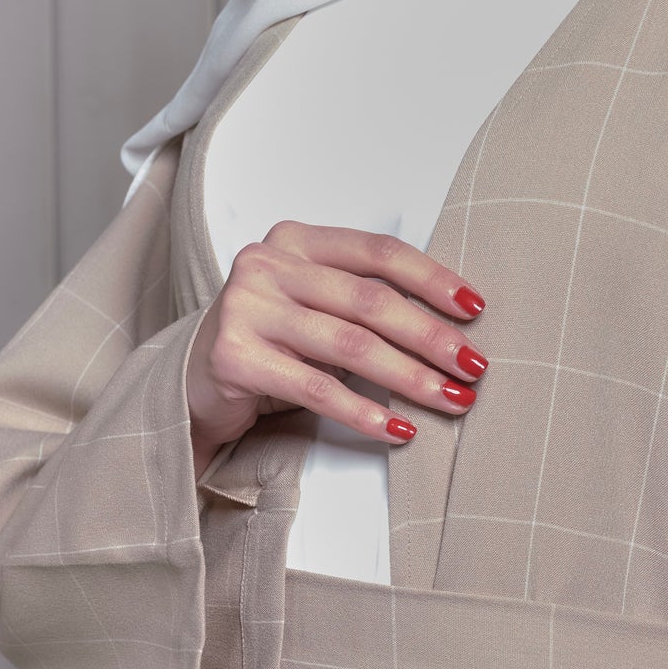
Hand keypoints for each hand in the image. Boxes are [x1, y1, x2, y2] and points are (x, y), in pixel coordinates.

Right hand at [185, 221, 486, 477]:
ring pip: (350, 346)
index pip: (378, 252)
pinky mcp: (234, 358)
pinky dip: (365, 413)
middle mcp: (267, 265)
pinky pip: (317, 390)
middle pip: (370, 301)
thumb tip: (452, 326)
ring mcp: (247, 308)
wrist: (193, 383)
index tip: (474, 309)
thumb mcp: (314, 303)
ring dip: (410, 378)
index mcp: (296, 240)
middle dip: (431, 337)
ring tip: (450, 400)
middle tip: (473, 366)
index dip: (432, 279)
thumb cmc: (268, 340)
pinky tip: (398, 429)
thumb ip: (363, 298)